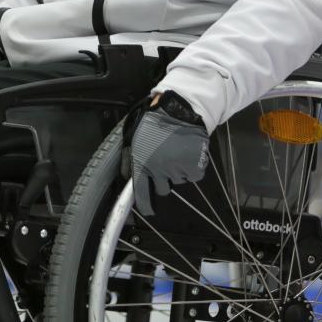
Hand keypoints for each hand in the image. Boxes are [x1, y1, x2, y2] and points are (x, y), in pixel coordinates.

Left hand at [129, 95, 209, 215]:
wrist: (180, 111)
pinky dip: (192, 167)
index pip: (141, 192)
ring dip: (177, 170)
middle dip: (164, 179)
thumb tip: (128, 177)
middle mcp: (158, 170)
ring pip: (178, 181)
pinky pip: (193, 175)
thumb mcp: (136, 139)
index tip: (148, 211)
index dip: (145, 204)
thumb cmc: (155, 122)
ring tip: (177, 151)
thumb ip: (132, 159)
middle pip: (163, 189)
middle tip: (166, 163)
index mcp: (142, 163)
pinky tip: (188, 152)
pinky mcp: (193, 168)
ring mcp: (176, 170)